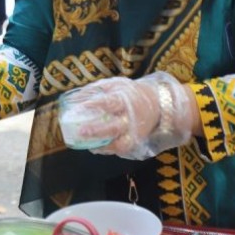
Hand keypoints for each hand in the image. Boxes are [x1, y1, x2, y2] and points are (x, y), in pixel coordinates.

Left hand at [60, 72, 194, 160]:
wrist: (158, 103)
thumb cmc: (131, 93)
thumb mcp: (117, 84)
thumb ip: (98, 89)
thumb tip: (76, 96)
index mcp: (126, 100)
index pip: (110, 103)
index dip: (95, 105)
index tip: (79, 107)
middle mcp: (132, 118)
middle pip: (114, 127)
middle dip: (97, 131)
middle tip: (81, 131)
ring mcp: (135, 132)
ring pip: (120, 144)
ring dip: (103, 146)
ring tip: (87, 144)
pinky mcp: (137, 141)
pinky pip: (123, 149)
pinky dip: (108, 150)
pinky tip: (95, 147)